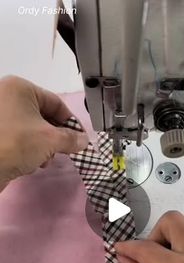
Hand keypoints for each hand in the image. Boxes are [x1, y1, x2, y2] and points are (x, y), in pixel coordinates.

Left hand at [0, 76, 87, 190]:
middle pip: (44, 117)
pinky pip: (20, 139)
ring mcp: (0, 116)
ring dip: (44, 147)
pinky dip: (30, 150)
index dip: (72, 122)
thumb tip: (84, 141)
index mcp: (20, 89)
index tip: (81, 139)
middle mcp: (7, 97)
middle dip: (56, 138)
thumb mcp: (50, 140)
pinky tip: (31, 163)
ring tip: (44, 160)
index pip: (56, 103)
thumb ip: (71, 139)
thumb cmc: (16, 144)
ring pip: (33, 130)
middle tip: (63, 151)